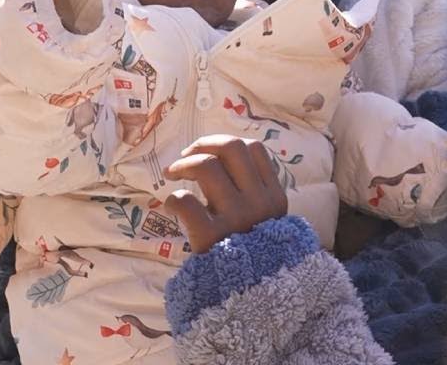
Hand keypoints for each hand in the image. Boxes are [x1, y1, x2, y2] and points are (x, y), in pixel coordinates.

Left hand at [163, 135, 287, 253]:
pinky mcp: (211, 237)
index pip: (254, 149)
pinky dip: (173, 198)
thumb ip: (253, 195)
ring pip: (206, 166)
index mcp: (274, 197)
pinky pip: (186, 201)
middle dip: (202, 144)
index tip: (209, 154)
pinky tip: (172, 206)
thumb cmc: (254, 258)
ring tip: (173, 175)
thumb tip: (219, 160)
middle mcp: (259, 203)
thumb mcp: (266, 223)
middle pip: (231, 147)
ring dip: (184, 165)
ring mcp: (236, 219)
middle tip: (186, 157)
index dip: (225, 144)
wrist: (253, 301)